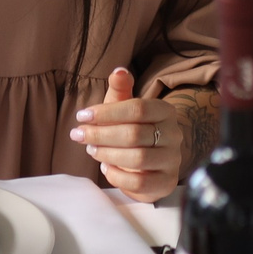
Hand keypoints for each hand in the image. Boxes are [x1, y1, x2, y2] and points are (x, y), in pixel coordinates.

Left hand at [73, 67, 190, 201]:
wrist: (154, 159)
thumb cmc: (134, 128)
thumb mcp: (124, 107)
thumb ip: (121, 89)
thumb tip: (118, 71)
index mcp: (165, 112)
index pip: (138, 108)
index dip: (107, 112)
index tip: (82, 116)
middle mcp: (174, 135)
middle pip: (135, 134)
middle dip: (101, 134)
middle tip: (79, 135)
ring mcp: (172, 160)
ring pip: (138, 158)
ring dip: (107, 154)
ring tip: (92, 150)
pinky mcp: (166, 182)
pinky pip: (139, 182)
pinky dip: (117, 176)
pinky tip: (106, 168)